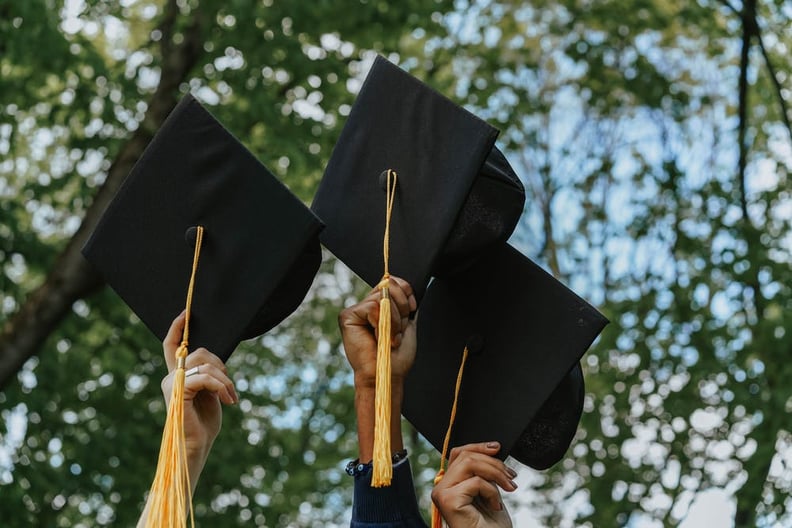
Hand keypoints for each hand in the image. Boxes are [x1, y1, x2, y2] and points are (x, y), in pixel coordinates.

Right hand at [161, 312, 237, 473]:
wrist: (197, 446)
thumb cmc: (205, 423)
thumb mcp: (211, 392)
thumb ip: (209, 374)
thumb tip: (214, 362)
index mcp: (178, 376)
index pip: (172, 346)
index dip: (177, 328)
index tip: (186, 313)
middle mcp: (171, 377)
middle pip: (200, 352)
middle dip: (222, 366)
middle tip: (230, 387)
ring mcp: (172, 384)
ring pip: (205, 364)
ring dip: (225, 380)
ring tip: (231, 397)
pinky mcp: (177, 391)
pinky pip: (204, 377)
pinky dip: (221, 386)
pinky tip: (229, 400)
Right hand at [338, 276, 417, 387]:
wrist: (387, 374)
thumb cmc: (395, 356)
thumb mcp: (405, 324)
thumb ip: (403, 304)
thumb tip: (402, 285)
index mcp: (380, 307)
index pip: (392, 282)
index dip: (406, 292)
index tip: (412, 309)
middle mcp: (366, 306)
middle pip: (389, 284)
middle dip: (402, 308)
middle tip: (399, 330)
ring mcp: (356, 310)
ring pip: (383, 297)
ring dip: (394, 320)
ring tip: (391, 338)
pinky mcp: (348, 316)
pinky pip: (373, 307)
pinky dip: (383, 324)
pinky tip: (380, 339)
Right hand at [431, 442, 516, 527]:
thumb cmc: (491, 527)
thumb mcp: (489, 491)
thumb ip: (484, 472)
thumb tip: (491, 449)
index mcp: (449, 484)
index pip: (458, 453)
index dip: (478, 446)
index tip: (498, 448)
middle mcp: (441, 487)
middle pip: (465, 455)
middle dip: (493, 462)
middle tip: (512, 477)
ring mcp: (442, 494)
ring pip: (469, 463)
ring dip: (495, 472)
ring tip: (510, 488)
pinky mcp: (448, 500)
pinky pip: (475, 482)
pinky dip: (492, 491)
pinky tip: (496, 506)